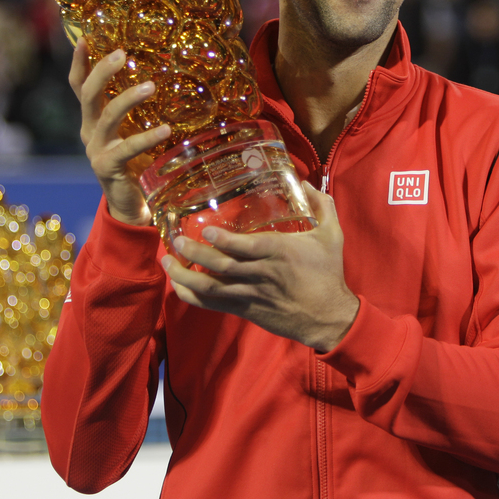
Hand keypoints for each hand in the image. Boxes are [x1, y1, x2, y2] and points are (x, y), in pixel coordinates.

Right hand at [69, 38, 170, 226]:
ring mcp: (96, 149)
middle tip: (123, 54)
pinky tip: (165, 129)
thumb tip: (165, 75)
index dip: (79, 62)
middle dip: (102, 71)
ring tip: (151, 86)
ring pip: (107, 116)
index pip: (79, 85)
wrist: (132, 205)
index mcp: (93, 119)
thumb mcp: (135, 130)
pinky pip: (126, 148)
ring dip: (128, 98)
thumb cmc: (139, 162)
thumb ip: (140, 110)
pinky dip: (147, 137)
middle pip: (87, 94)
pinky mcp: (108, 167)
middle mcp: (89, 131)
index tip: (87, 37)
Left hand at [163, 183, 359, 351]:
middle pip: (222, 267)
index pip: (247, 248)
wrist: (327, 317)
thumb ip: (322, 205)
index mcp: (280, 253)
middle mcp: (261, 274)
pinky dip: (192, 296)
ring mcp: (250, 294)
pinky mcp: (245, 309)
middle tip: (175, 240)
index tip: (205, 231)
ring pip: (212, 288)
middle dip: (195, 254)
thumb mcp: (332, 235)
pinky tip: (177, 285)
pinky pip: (213, 305)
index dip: (224, 241)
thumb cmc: (328, 274)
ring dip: (185, 276)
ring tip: (166, 261)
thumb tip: (305, 182)